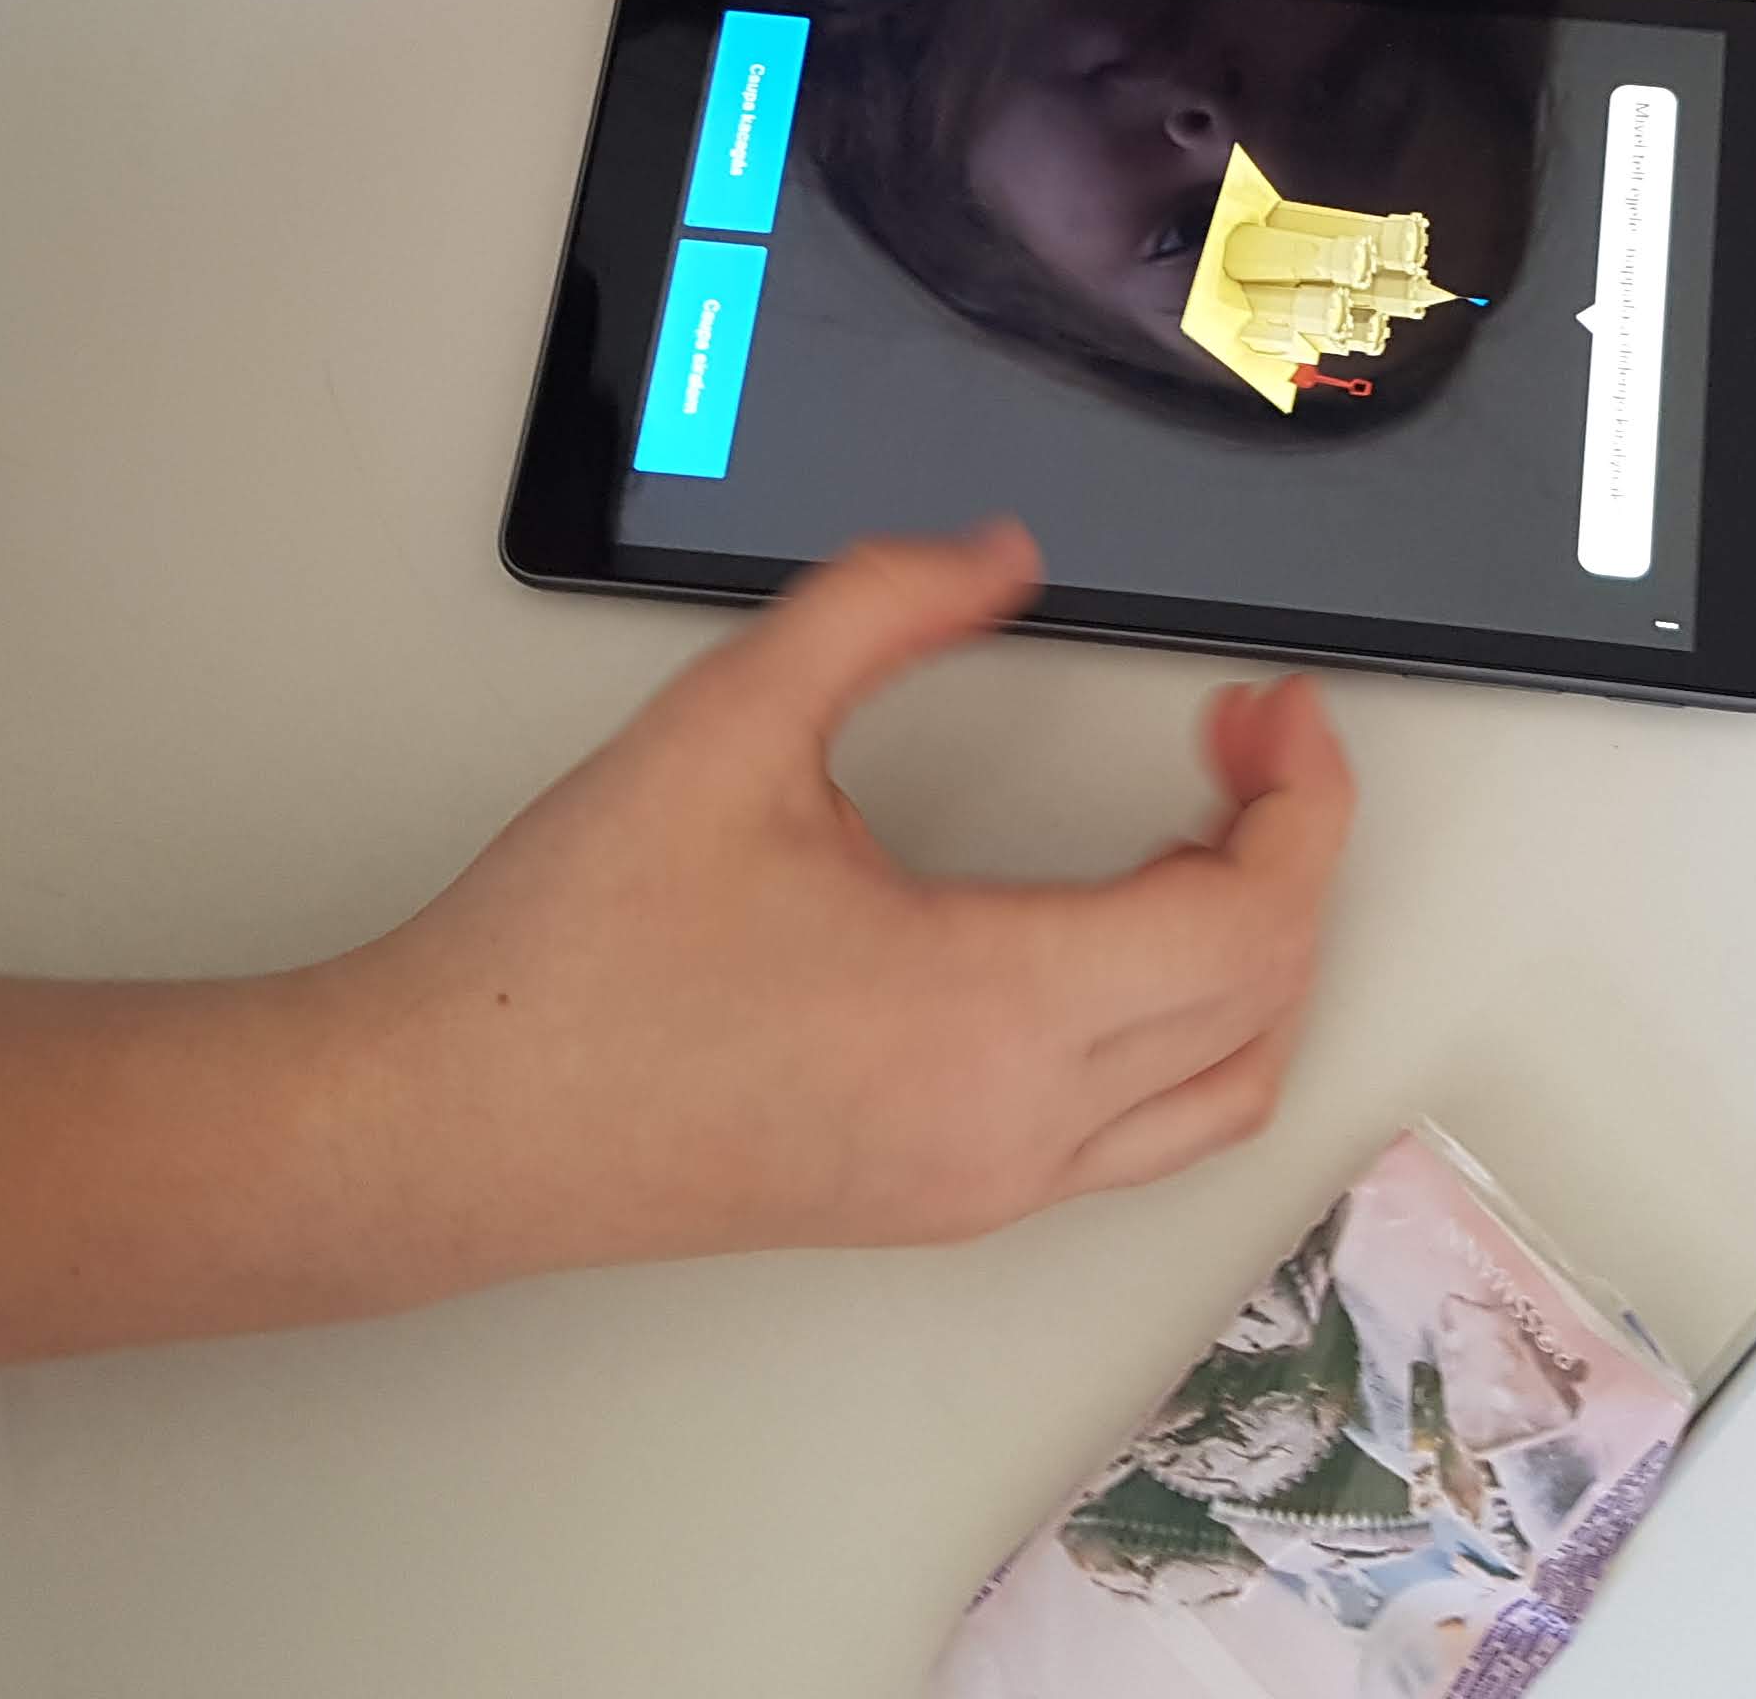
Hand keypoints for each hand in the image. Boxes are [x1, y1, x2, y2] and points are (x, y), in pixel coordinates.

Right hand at [333, 524, 1353, 1278]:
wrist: (456, 1124)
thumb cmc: (573, 959)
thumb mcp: (729, 719)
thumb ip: (882, 605)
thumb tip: (1000, 555)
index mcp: (989, 1015)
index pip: (1247, 919)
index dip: (1299, 798)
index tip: (1271, 706)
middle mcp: (1014, 1125)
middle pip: (1264, 999)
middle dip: (1289, 849)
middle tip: (1241, 737)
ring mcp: (987, 1183)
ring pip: (1221, 1088)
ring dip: (1252, 953)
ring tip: (1196, 826)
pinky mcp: (947, 1201)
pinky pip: (1144, 1127)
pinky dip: (1187, 1024)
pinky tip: (1120, 925)